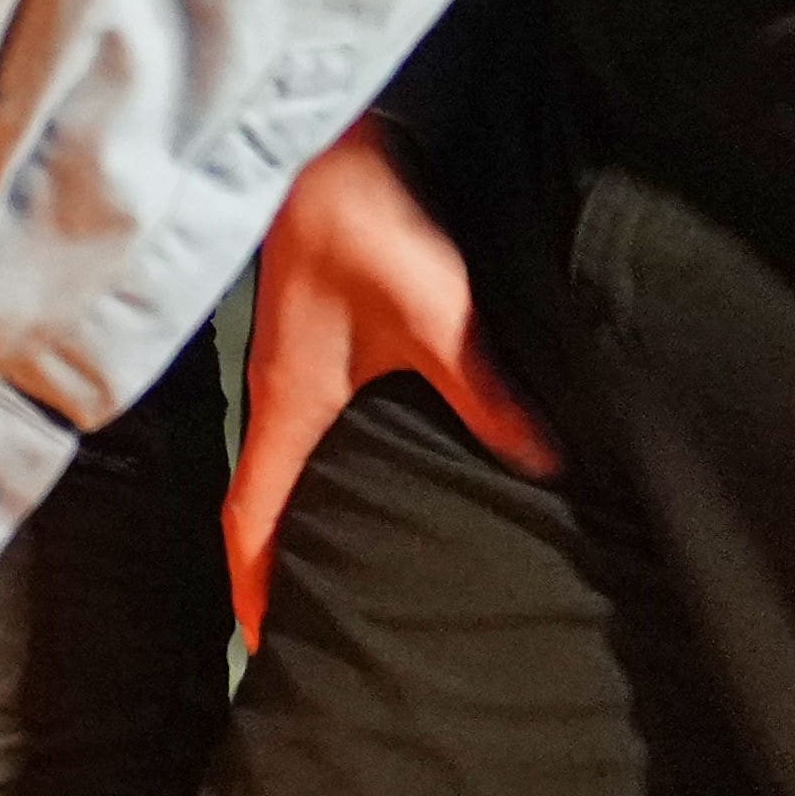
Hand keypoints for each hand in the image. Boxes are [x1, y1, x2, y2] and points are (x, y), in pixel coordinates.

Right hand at [225, 122, 556, 644]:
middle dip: (269, 564)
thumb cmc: (367, 233)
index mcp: (289, 404)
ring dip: (291, 516)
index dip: (252, 580)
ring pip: (279, 463)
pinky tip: (358, 472)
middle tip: (299, 623)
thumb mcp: (438, 320)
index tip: (261, 640)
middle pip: (257, 499)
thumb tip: (542, 463)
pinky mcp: (308, 340)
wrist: (332, 154)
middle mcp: (277, 394)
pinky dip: (313, 470)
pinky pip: (300, 428)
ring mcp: (287, 367)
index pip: (252, 515)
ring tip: (330, 562)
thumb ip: (485, 395)